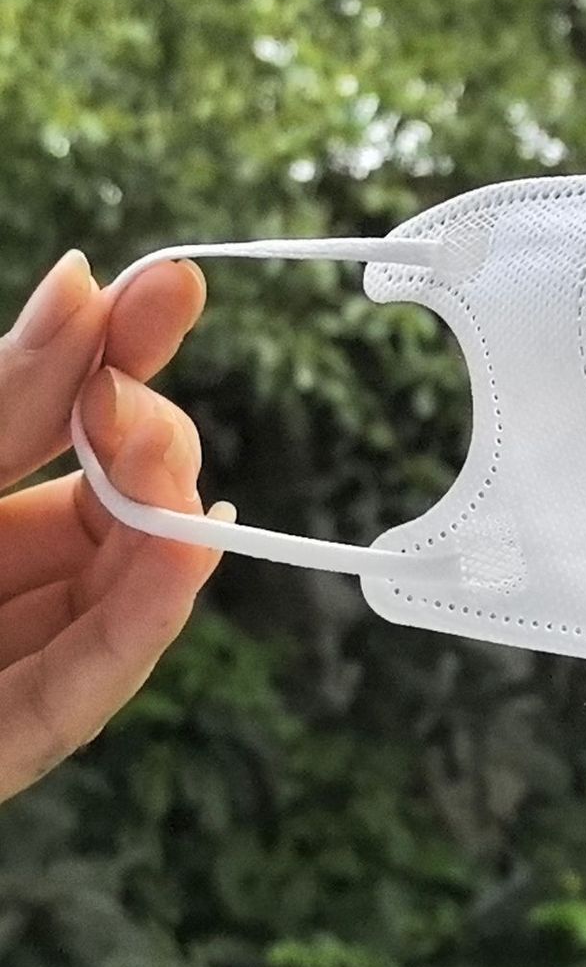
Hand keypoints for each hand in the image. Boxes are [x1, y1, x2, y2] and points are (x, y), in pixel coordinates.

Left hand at [0, 250, 222, 801]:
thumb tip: (84, 278)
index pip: (67, 419)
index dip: (123, 355)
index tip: (178, 282)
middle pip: (114, 503)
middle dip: (148, 447)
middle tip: (130, 408)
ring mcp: (3, 660)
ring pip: (122, 593)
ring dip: (162, 532)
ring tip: (169, 478)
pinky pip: (80, 688)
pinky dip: (141, 624)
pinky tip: (187, 558)